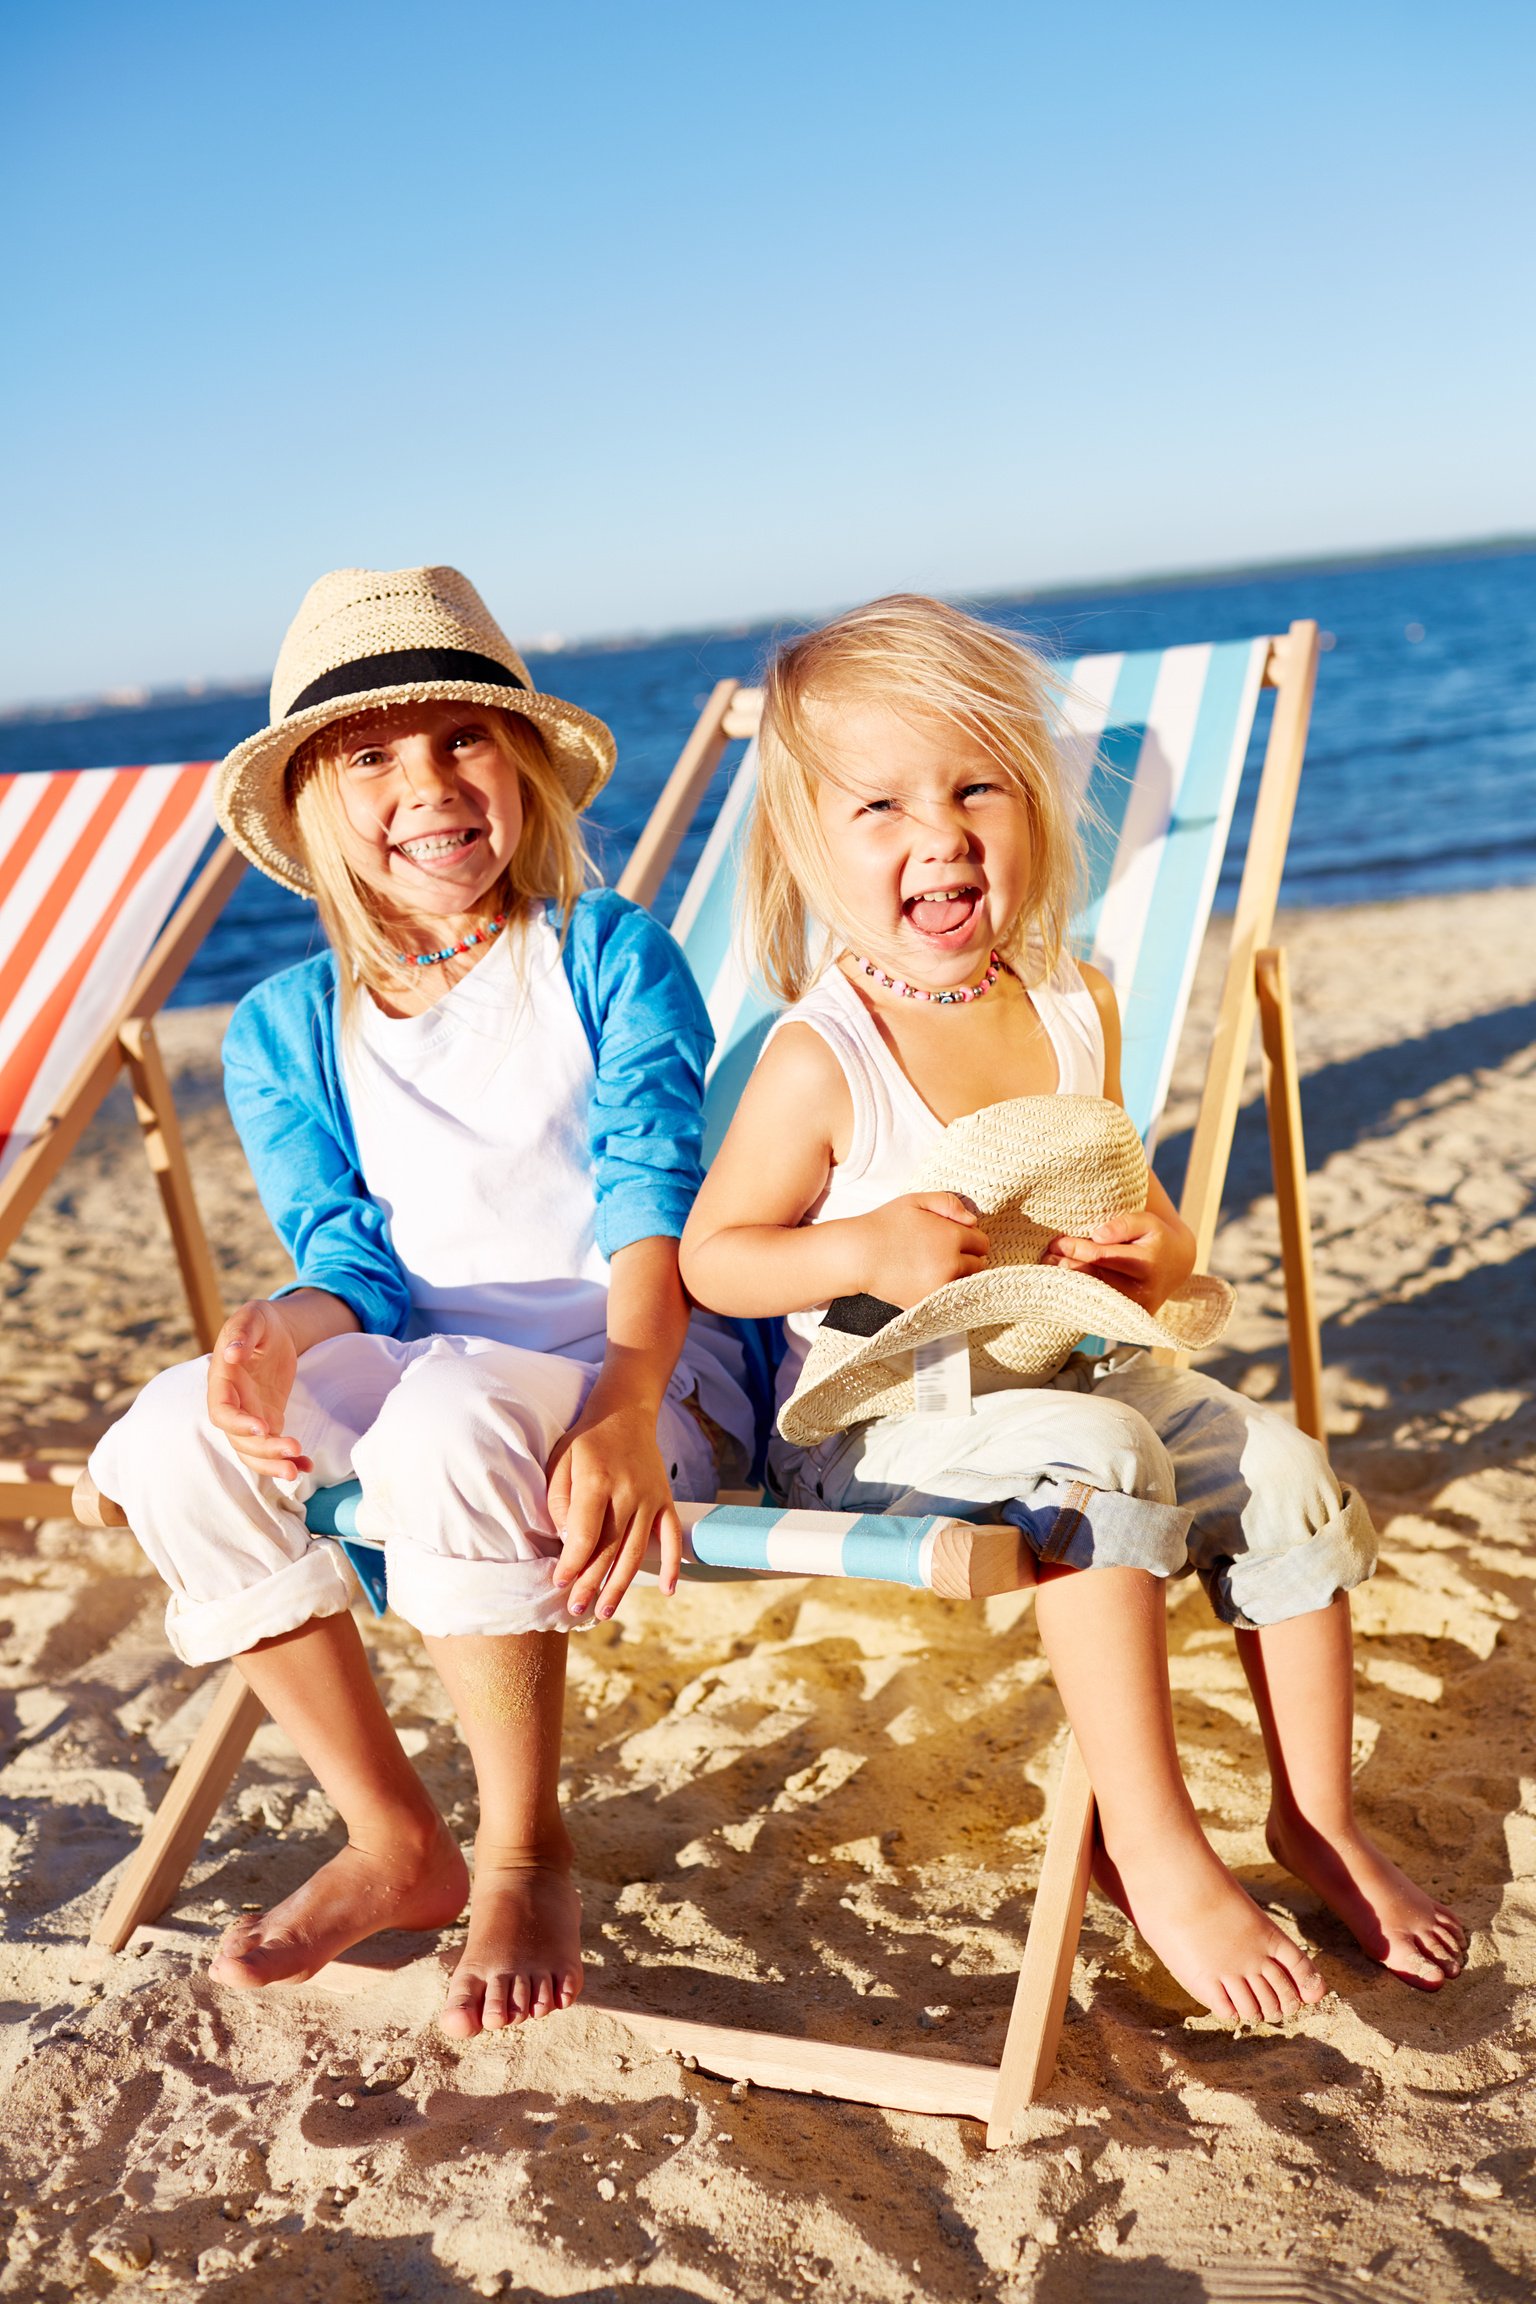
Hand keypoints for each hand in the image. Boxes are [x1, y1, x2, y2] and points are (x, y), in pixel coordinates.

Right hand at [207, 1299, 308, 1478]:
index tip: (262, 1427)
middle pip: (239, 1439)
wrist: (274, 1331)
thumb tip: (231, 1354)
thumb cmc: (259, 1321)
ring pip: (253, 1450)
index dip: (238, 1423)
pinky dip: (288, 1458)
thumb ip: (242, 1333)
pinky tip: (306, 1465)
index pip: (222, 1411)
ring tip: (297, 1470)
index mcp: (223, 1381)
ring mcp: (249, 1415)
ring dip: (272, 1464)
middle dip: (263, 1451)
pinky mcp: (268, 1420)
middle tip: (291, 1452)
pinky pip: (273, 1445)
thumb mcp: (253, 1317)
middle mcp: (233, 1404)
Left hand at [546, 1390, 682, 1620]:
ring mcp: (651, 1498)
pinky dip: (672, 1564)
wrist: (624, 1414)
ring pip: (636, 1550)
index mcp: (597, 1480)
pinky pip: (672, 1536)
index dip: (572, 1563)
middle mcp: (628, 1492)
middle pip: (610, 1548)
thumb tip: (568, 1540)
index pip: (586, 1534)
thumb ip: (559, 1500)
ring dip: (621, 1584)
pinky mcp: (665, 1500)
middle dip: (592, 1584)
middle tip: (577, 1610)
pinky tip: (667, 1591)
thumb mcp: (560, 1461)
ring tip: (605, 1611)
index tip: (560, 1583)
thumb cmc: (585, 1441)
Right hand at [846, 1192, 989, 1307]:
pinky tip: (927, 1279)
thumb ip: (948, 1203)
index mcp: (951, 1237)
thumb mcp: (916, 1201)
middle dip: (968, 1257)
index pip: (982, 1243)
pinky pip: (949, 1298)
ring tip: (936, 1266)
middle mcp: (951, 1265)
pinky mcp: (928, 1303)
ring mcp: (940, 1287)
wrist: (857, 1255)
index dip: (971, 1238)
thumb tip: (972, 1220)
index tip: (956, 1237)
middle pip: (978, 1265)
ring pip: (966, 1283)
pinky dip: (944, 1290)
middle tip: (945, 1252)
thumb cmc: (884, 1224)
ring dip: (958, 1275)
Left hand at [1041, 1208, 1194, 1312]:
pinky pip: (1100, 1308)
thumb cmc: (1155, 1238)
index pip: (1102, 1256)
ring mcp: (1136, 1309)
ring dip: (1068, 1282)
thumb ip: (1124, 1224)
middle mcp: (1143, 1290)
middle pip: (1095, 1278)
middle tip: (1045, 1256)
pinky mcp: (1130, 1319)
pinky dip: (1080, 1297)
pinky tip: (1062, 1287)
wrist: (1176, 1264)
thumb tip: (1097, 1236)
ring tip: (1049, 1269)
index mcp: (1147, 1263)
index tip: (1056, 1241)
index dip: (1076, 1249)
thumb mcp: (1147, 1222)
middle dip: (1067, 1266)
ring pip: (1094, 1295)